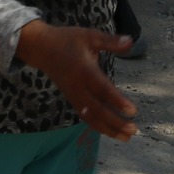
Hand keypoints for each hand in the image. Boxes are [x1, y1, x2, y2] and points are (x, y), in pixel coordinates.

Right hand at [18, 22, 137, 139]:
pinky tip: (112, 132)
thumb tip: (131, 41)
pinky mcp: (71, 99)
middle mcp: (77, 87)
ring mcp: (73, 95)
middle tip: (133, 130)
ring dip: (108, 128)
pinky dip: (98, 126)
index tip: (132, 111)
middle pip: (97, 109)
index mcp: (84, 70)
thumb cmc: (67, 40)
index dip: (117, 101)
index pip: (102, 89)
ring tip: (126, 137)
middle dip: (115, 122)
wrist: (40, 49)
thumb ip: (110, 41)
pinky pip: (85, 116)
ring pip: (90, 117)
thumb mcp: (89, 35)